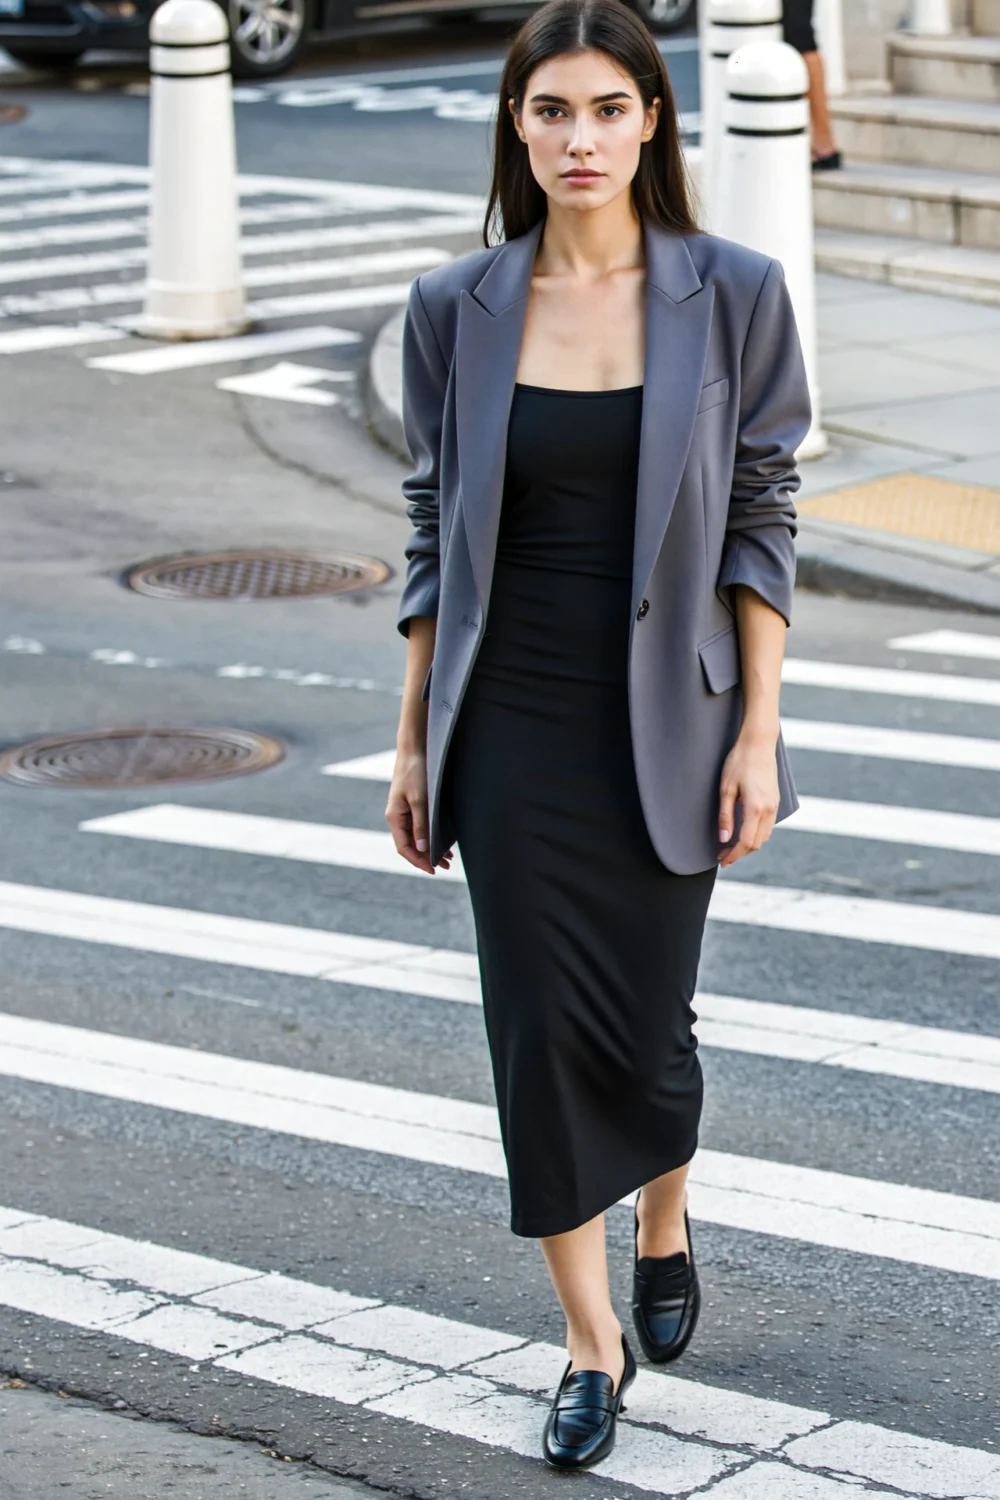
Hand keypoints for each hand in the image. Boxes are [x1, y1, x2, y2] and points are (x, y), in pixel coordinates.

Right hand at [385, 746, 454, 875]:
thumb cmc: (415, 771)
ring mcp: (405, 812)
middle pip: (411, 845)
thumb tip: (421, 848)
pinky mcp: (414, 806)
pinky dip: (433, 837)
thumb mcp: (419, 798)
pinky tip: (446, 843)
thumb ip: (420, 823)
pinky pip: (422, 827)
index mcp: (395, 817)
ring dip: (432, 849)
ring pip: (418, 837)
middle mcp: (398, 817)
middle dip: (428, 858)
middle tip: (447, 867)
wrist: (415, 749)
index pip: (404, 848)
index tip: (434, 869)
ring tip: (450, 859)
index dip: (418, 861)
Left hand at [717, 732, 779, 867]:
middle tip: (722, 855)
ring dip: (748, 845)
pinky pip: (768, 827)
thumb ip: (725, 816)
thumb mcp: (725, 789)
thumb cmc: (739, 762)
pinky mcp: (775, 801)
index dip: (734, 855)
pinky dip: (756, 835)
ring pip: (764, 836)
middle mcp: (769, 810)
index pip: (746, 842)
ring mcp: (775, 806)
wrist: (759, 743)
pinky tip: (743, 833)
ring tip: (731, 847)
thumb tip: (724, 839)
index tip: (722, 861)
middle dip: (739, 853)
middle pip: (756, 843)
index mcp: (756, 808)